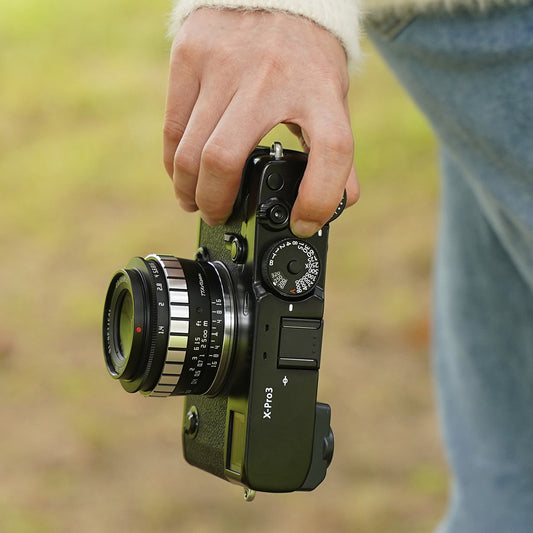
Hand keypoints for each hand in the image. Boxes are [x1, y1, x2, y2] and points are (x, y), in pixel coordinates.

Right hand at [163, 8, 358, 236]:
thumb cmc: (305, 58)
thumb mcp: (331, 98)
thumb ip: (334, 150)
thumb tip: (342, 204)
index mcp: (320, 91)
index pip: (331, 150)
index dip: (317, 197)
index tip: (301, 223)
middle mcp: (271, 78)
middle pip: (226, 160)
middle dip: (216, 204)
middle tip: (220, 217)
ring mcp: (225, 65)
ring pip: (191, 150)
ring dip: (190, 191)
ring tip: (196, 203)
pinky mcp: (191, 56)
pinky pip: (173, 127)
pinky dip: (175, 162)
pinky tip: (182, 175)